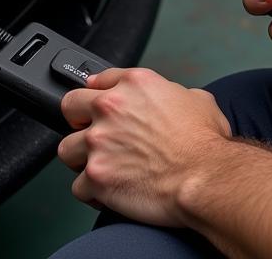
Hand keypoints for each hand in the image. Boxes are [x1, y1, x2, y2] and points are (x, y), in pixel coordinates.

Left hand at [58, 67, 230, 225]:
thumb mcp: (196, 97)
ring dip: (81, 159)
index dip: (100, 93)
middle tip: (96, 134)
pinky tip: (108, 192)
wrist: (205, 176)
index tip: (100, 104)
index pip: (100, 78)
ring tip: (101, 166)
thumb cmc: (204, 141)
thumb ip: (170, 92)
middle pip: (70, 106)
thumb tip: (168, 100)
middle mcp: (111, 108)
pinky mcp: (95, 177)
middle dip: (80, 121)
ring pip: (66, 149)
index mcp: (135, 84)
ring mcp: (99, 143)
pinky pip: (78, 187)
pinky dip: (92, 192)